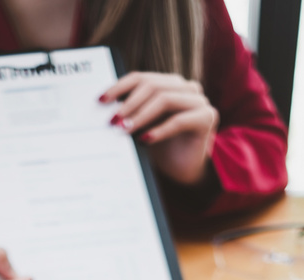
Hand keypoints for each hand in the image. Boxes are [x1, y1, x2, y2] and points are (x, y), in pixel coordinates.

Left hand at [100, 72, 218, 184]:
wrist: (182, 171)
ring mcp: (199, 101)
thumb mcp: (142, 125)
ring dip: (141, 115)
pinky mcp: (207, 117)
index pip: (142, 78)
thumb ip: (131, 112)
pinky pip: (179, 120)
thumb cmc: (160, 147)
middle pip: (153, 85)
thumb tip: (105, 107)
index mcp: (170, 84)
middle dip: (129, 103)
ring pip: (165, 99)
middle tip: (113, 120)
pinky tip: (145, 140)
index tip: (101, 101)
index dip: (120, 87)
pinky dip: (159, 130)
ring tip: (125, 130)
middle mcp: (186, 87)